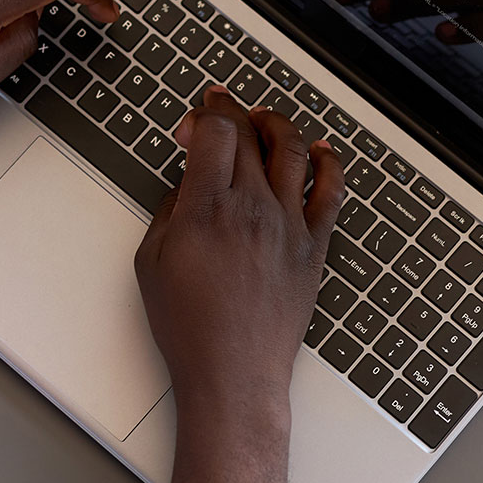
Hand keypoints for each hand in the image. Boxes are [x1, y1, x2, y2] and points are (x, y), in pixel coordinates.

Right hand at [135, 89, 344, 409]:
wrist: (233, 373)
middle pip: (250, 133)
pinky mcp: (313, 247)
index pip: (216, 131)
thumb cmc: (190, 327)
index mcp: (206, 209)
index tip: (196, 119)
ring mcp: (288, 225)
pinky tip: (322, 151)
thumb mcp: (150, 262)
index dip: (204, 113)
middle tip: (220, 110)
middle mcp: (253, 208)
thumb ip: (169, 211)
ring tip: (265, 119)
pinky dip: (330, 164)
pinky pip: (332, 192)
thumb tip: (187, 185)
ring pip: (293, 150)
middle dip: (232, 111)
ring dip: (277, 124)